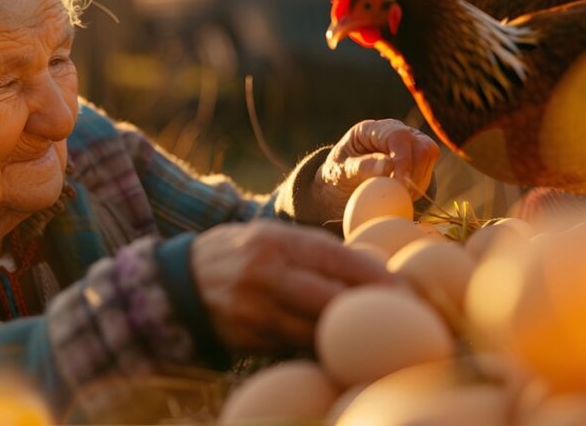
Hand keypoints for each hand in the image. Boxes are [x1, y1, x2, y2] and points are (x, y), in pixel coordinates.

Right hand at [192, 220, 394, 352]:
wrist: (180, 280)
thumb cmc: (240, 254)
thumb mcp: (270, 236)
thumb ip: (314, 250)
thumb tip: (373, 267)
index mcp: (274, 241)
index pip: (335, 257)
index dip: (374, 275)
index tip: (405, 289)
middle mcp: (263, 274)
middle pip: (330, 299)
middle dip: (370, 310)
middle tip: (404, 320)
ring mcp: (252, 309)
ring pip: (314, 330)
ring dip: (346, 336)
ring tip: (375, 337)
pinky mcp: (245, 338)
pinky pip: (292, 346)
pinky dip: (316, 347)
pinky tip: (336, 348)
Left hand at [314, 119, 439, 214]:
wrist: (342, 186)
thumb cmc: (338, 175)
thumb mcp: (341, 172)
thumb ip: (361, 167)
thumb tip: (388, 165)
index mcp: (371, 129)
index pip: (398, 136)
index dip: (403, 160)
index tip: (400, 183)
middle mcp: (394, 131)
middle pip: (421, 145)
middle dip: (414, 173)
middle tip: (401, 194)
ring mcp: (408, 142)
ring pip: (429, 156)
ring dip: (418, 181)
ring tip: (400, 196)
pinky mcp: (416, 158)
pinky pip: (428, 169)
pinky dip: (419, 185)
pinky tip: (404, 195)